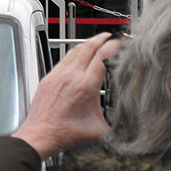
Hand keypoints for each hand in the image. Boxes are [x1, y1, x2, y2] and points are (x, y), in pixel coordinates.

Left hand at [13, 32, 122, 159]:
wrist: (40, 134)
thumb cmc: (64, 132)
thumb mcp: (99, 130)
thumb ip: (117, 126)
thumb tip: (129, 126)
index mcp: (86, 85)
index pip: (103, 56)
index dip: (114, 46)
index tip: (121, 43)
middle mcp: (71, 76)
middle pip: (88, 46)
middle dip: (101, 38)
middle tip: (110, 36)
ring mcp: (58, 74)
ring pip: (74, 50)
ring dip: (87, 43)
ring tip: (96, 42)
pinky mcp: (49, 77)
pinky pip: (63, 59)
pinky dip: (74, 53)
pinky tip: (78, 56)